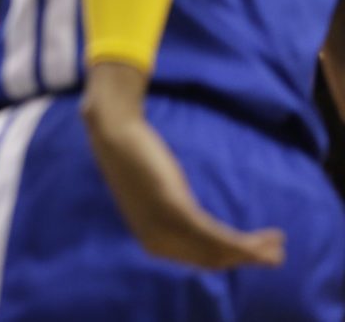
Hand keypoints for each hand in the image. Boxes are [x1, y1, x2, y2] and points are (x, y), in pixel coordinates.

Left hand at [82, 62, 284, 269]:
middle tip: (276, 254)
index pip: (197, 260)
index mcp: (151, 240)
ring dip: (253, 251)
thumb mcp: (153, 193)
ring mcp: (165, 227)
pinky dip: (245, 242)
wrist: (115, 133)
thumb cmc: (134, 157)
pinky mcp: (176, 210)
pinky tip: (265, 237)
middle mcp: (157, 241)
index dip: (229, 259)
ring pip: (219, 251)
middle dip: (247, 259)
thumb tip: (187, 217)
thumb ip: (169, 212)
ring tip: (278, 244)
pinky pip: (218, 236)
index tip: (252, 252)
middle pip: (212, 260)